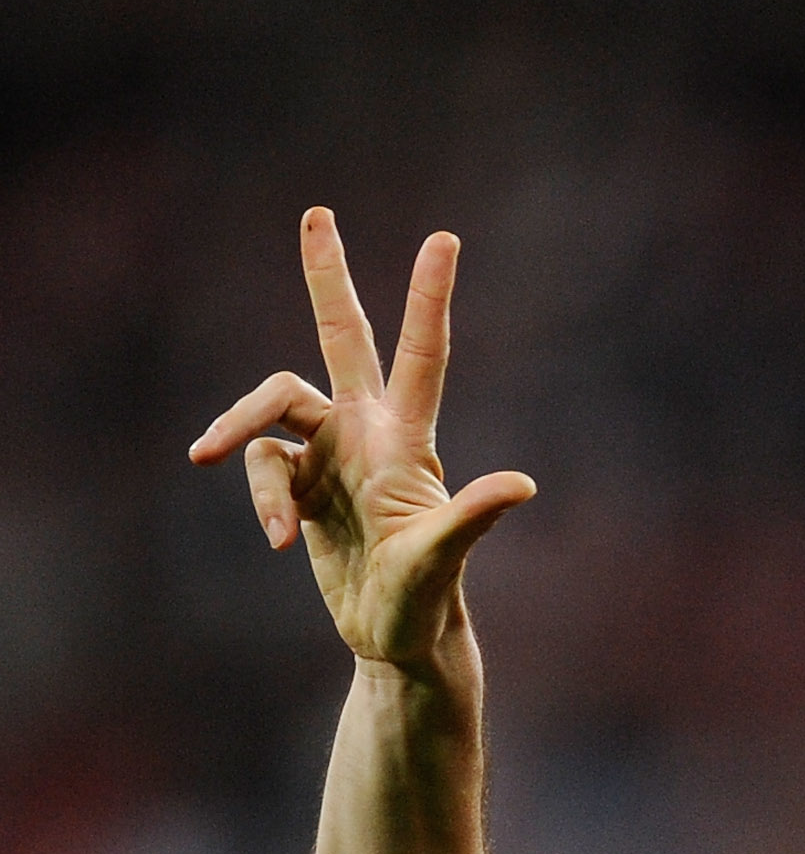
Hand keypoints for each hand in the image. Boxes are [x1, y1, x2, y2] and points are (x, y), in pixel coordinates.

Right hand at [188, 208, 533, 668]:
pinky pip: (259, 463)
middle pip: (342, 337)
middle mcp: (365, 430)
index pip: (421, 354)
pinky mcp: (298, 480)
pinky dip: (258, 497)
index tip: (444, 239)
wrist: (393, 640)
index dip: (428, 297)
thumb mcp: (443, 558)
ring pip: (271, 404)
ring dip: (240, 436)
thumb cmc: (426, 600)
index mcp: (406, 438)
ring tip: (233, 487)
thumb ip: (473, 515)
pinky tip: (279, 541)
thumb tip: (523, 485)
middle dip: (328, 278)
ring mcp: (329, 452)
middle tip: (316, 214)